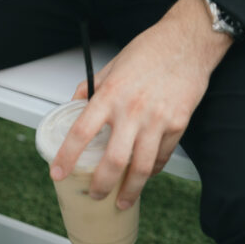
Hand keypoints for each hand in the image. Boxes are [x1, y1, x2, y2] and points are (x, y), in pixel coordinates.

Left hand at [50, 0, 232, 209]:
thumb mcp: (112, 65)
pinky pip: (162, 156)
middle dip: (101, 184)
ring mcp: (158, 120)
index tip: (58, 172)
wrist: (187, 43)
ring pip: (142, 167)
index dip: (67, 156)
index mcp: (110, 94)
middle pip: (114, 160)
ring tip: (121, 200)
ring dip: (130, 190)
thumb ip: (92, 88)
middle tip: (93, 194)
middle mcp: (132, 110)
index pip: (81, 131)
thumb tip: (75, 104)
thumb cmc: (150, 50)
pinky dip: (153, 170)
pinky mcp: (178, 125)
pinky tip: (145, 176)